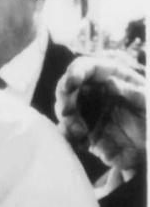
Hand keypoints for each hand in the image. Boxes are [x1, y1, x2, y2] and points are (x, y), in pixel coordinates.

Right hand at [55, 55, 145, 171]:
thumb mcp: (148, 104)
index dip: (76, 72)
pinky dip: (68, 134)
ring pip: (65, 110)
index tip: (72, 82)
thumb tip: (110, 82)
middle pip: (68, 88)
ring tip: (79, 132)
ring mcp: (87, 112)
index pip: (87, 67)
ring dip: (67, 120)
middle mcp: (94, 92)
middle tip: (67, 112)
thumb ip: (133, 92)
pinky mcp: (84, 132)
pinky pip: (68, 131)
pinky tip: (78, 139)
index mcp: (111, 78)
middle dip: (64, 99)